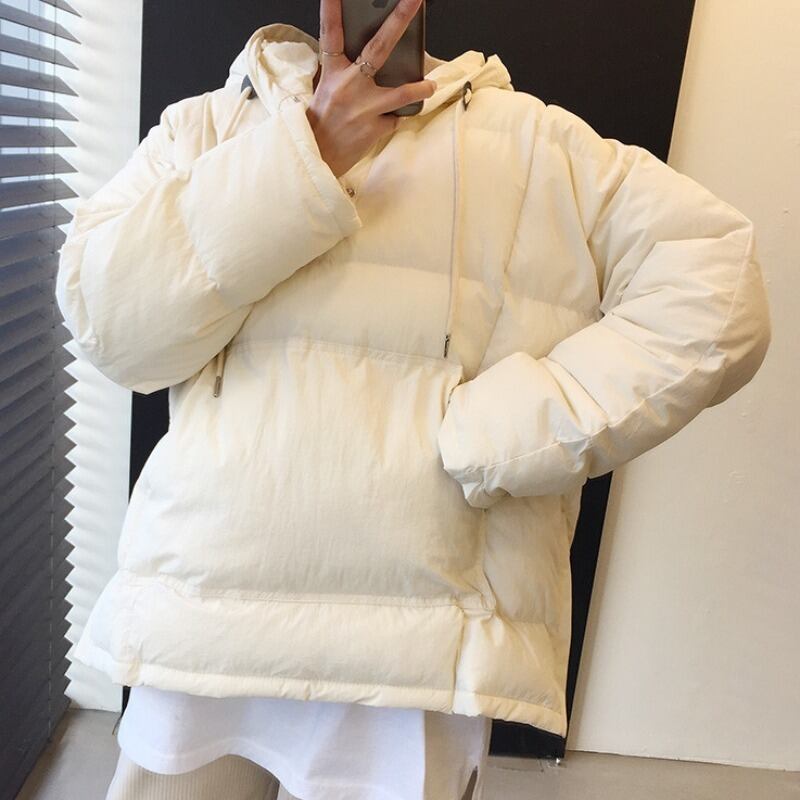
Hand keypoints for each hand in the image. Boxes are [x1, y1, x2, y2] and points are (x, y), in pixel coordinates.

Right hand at [306, 0, 436, 178]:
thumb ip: (344, 72)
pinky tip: (383, 123)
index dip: (332, 9)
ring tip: (430, 85)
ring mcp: (364, 108)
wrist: (317, 159)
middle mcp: (348, 86)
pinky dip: (392, 119)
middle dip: (399, 20)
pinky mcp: (374, 129)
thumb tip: (368, 59)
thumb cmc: (321, 122)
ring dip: (419, 88)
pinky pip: (394, 119)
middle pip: (379, 47)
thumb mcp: (325, 89)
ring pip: (401, 92)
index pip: (331, 33)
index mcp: (331, 72)